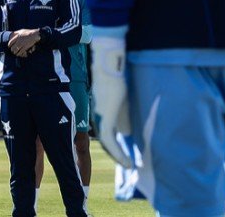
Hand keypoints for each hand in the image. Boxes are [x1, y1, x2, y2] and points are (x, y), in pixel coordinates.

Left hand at [8, 29, 39, 56]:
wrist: (34, 35)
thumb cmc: (28, 32)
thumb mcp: (21, 31)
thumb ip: (16, 33)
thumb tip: (11, 34)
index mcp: (17, 37)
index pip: (10, 43)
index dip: (9, 45)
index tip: (9, 46)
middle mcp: (19, 41)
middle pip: (13, 48)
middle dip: (12, 50)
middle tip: (12, 50)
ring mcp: (22, 45)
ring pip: (16, 51)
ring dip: (15, 52)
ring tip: (15, 52)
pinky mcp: (25, 48)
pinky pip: (20, 52)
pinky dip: (19, 54)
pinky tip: (19, 54)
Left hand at [91, 37, 132, 167]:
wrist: (109, 60)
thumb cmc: (116, 73)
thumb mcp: (122, 95)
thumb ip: (123, 110)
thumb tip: (128, 127)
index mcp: (98, 109)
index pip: (104, 131)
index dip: (113, 144)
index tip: (122, 152)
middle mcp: (96, 114)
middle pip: (104, 139)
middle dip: (115, 152)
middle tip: (127, 163)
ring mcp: (98, 116)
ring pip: (106, 143)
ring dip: (117, 155)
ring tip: (129, 165)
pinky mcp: (104, 116)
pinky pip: (109, 140)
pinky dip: (118, 152)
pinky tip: (127, 161)